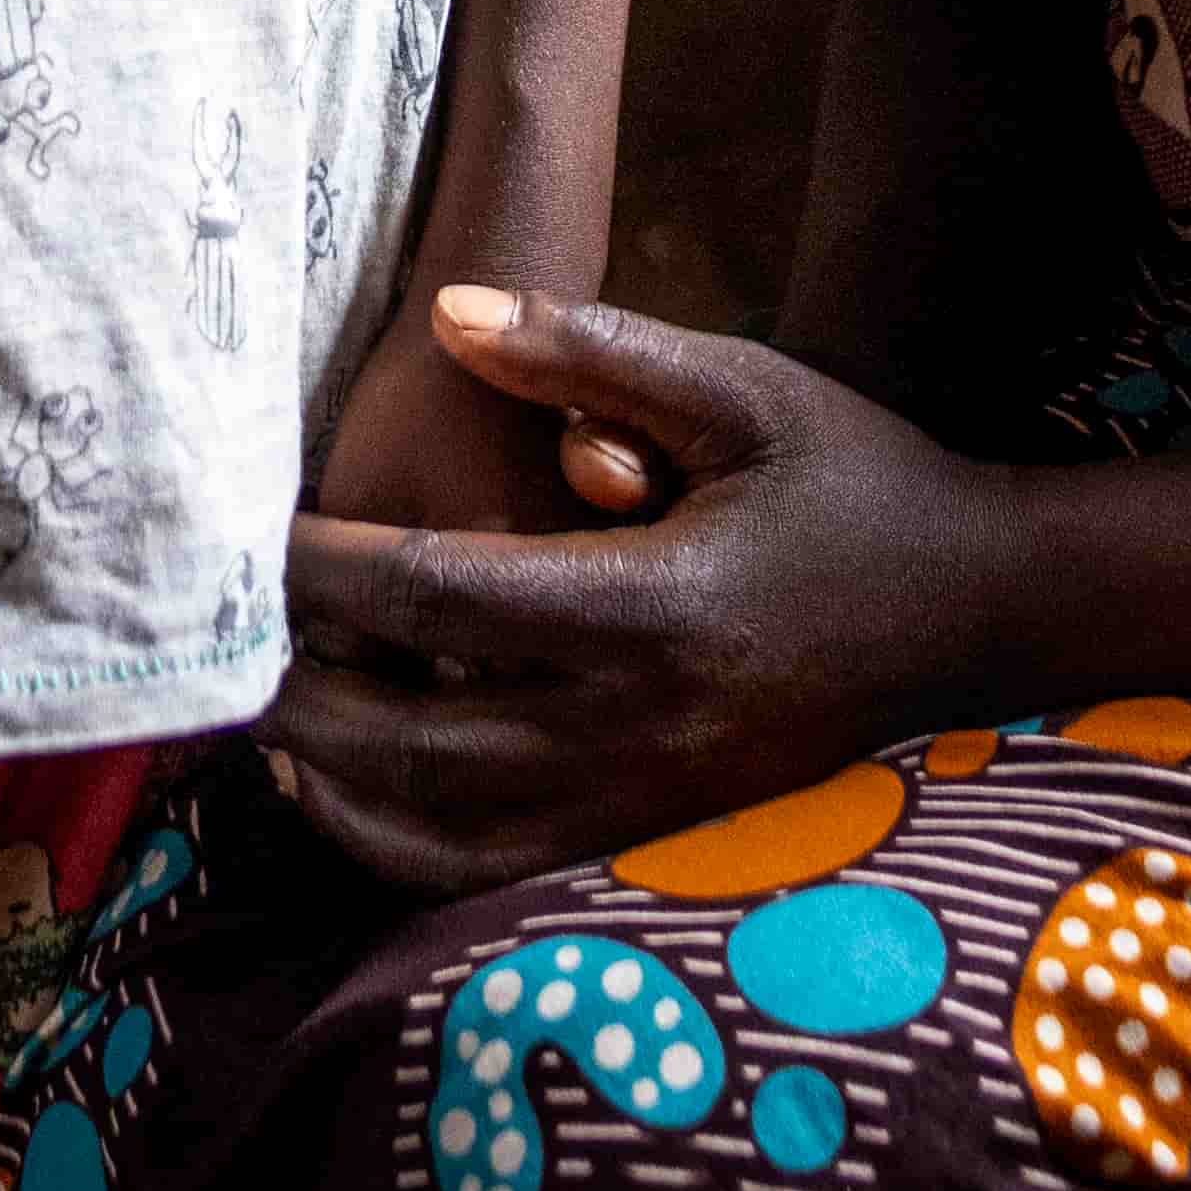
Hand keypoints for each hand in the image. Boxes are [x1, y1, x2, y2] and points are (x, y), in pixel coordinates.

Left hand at [261, 288, 1020, 893]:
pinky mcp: (656, 838)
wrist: (977, 609)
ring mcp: (648, 801)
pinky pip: (493, 874)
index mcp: (654, 605)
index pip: (439, 597)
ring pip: (441, 829)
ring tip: (257, 719)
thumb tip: (447, 316)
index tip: (251, 533)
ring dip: (332, 782)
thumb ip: (589, 350)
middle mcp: (642, 724)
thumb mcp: (739, 388)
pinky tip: (342, 795)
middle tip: (213, 639)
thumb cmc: (852, 476)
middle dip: (302, 687)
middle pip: (416, 732)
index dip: (326, 570)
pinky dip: (397, 848)